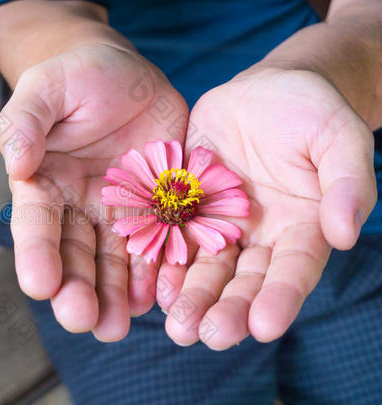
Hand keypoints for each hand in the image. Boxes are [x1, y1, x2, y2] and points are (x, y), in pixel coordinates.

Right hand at [0, 44, 188, 340]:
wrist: (125, 75)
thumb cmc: (77, 76)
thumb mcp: (45, 88)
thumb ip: (25, 122)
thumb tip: (15, 163)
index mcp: (43, 184)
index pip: (36, 225)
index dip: (36, 254)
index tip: (38, 285)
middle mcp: (79, 207)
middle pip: (76, 256)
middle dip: (78, 290)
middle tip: (84, 321)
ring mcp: (120, 211)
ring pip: (116, 261)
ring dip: (117, 295)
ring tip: (119, 326)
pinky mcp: (158, 206)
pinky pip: (160, 243)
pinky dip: (160, 270)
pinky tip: (162, 295)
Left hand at [162, 67, 376, 348]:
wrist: (267, 89)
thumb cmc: (313, 112)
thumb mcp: (339, 138)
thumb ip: (347, 183)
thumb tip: (344, 234)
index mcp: (301, 228)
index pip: (293, 270)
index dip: (280, 298)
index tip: (264, 328)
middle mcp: (259, 235)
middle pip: (243, 279)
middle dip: (226, 309)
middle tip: (207, 336)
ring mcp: (220, 221)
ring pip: (205, 265)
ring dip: (190, 296)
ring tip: (177, 326)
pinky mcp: (187, 202)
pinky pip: (173, 234)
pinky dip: (163, 258)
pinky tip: (151, 282)